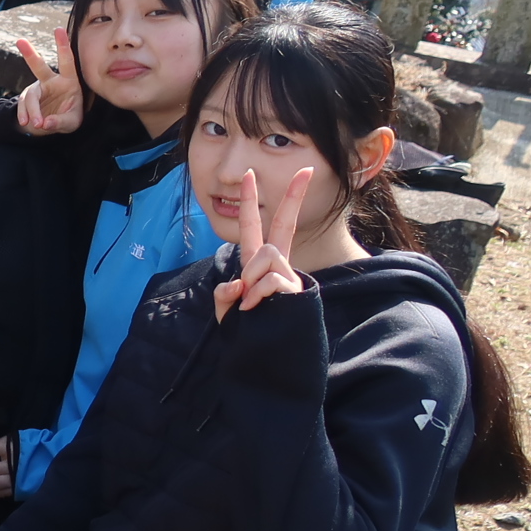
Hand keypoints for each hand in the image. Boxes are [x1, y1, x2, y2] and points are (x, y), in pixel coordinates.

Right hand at [14, 26, 83, 135]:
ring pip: (30, 96)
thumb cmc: (67, 118)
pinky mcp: (27, 98)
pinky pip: (22, 106)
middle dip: (30, 54)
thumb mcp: (71, 123)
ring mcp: (37, 89)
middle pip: (39, 67)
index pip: (67, 62)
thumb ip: (60, 122)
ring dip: (31, 110)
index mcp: (68, 82)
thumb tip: (45, 123)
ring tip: (36, 123)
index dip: (63, 46)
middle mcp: (51, 82)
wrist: (52, 125)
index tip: (58, 29)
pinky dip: (24, 115)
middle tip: (20, 41)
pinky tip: (27, 123)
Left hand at [213, 166, 311, 322]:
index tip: (251, 174)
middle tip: (306, 170)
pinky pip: (270, 279)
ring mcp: (289, 276)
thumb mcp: (226, 311)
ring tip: (250, 301)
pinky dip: (257, 294)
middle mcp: (277, 265)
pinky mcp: (296, 290)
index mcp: (258, 264)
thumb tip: (237, 284)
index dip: (252, 201)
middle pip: (284, 225)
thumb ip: (224, 294)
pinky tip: (255, 308)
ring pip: (267, 254)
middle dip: (294, 197)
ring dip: (251, 277)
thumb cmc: (246, 332)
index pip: (257, 228)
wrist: (266, 360)